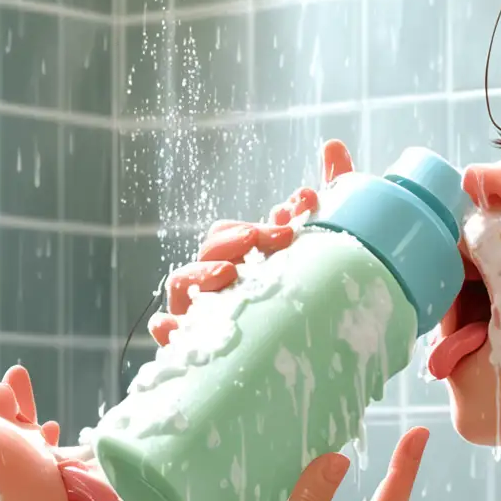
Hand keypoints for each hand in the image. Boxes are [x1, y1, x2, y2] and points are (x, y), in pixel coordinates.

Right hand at [150, 140, 355, 345]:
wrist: (316, 356)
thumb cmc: (312, 294)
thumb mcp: (327, 246)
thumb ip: (331, 193)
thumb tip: (334, 145)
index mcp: (244, 256)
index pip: (241, 230)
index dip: (266, 221)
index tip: (304, 207)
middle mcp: (220, 279)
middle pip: (213, 248)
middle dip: (238, 238)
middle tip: (269, 237)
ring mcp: (204, 311)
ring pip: (184, 284)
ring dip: (201, 274)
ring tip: (229, 273)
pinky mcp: (194, 345)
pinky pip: (171, 335)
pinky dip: (167, 328)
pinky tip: (171, 325)